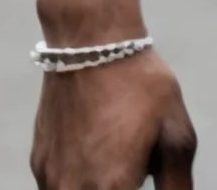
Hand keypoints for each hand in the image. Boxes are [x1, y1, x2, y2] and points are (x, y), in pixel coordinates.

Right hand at [31, 50, 197, 189]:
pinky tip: (98, 147)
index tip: (139, 180)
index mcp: (110, 189)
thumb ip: (178, 184)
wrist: (90, 41)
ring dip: (98, 186)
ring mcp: (50, 179)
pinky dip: (80, 179)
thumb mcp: (176, 133)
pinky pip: (60, 185)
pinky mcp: (39, 162)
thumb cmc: (140, 84)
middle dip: (121, 186)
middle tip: (133, 167)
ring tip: (117, 156)